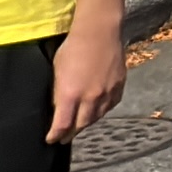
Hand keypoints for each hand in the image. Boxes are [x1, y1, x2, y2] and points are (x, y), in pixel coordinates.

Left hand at [48, 25, 125, 142]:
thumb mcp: (57, 72)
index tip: (51, 139)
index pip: (62, 124)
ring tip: (80, 125)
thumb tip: (59, 107)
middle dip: (71, 132)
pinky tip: (98, 110)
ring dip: (87, 122)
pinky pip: (110, 105)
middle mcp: (90, 97)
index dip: (55, 135)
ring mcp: (107, 92)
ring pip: (97, 116)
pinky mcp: (119, 85)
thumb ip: (59, 93)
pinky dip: (102, 110)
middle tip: (65, 137)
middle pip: (81, 124)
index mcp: (71, 94)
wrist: (98, 32)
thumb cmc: (72, 47)